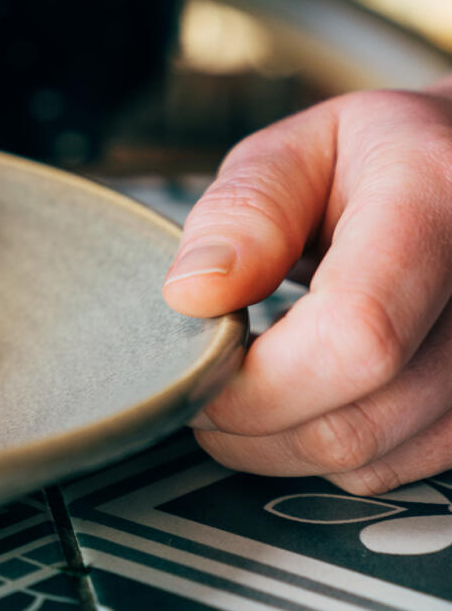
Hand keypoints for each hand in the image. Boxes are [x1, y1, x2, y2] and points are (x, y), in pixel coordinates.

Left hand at [163, 77, 451, 493]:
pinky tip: (308, 393)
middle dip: (251, 423)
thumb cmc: (377, 160)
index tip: (200, 368)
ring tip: (248, 383)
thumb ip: (245, 213)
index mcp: (441, 203)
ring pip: (376, 460)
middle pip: (361, 418)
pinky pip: (402, 469)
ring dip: (283, 444)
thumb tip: (193, 296)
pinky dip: (335, 449)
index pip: (358, 334)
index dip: (260, 380)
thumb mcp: (297, 151)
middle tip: (202, 382)